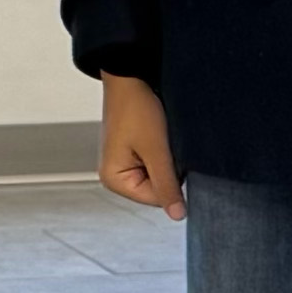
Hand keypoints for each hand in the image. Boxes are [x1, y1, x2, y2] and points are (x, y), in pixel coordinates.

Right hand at [98, 72, 183, 221]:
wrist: (130, 76)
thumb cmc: (137, 109)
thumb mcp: (156, 151)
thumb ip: (167, 185)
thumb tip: (178, 216)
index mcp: (113, 180)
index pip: (156, 199)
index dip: (172, 181)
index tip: (171, 156)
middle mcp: (115, 176)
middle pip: (157, 189)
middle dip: (168, 169)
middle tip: (164, 144)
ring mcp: (125, 164)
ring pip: (160, 175)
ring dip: (167, 159)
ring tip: (160, 136)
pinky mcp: (134, 152)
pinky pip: (156, 163)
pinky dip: (164, 152)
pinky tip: (160, 135)